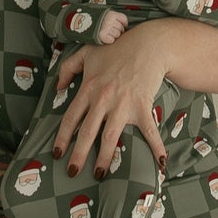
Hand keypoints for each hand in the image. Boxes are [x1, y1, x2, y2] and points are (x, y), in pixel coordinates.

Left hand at [51, 23, 169, 176]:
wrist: (148, 44)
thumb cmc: (116, 47)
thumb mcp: (86, 52)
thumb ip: (67, 68)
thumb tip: (57, 88)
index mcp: (88, 89)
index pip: (70, 118)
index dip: (62, 137)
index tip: (57, 153)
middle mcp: (102, 99)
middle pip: (87, 132)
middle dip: (78, 155)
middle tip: (72, 172)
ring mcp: (123, 104)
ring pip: (110, 136)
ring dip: (104, 157)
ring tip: (99, 173)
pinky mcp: (142, 106)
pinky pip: (149, 131)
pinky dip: (156, 147)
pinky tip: (160, 164)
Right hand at [94, 9, 130, 45]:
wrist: (83, 23)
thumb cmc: (96, 20)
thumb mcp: (106, 14)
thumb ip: (116, 17)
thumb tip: (126, 25)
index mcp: (111, 14)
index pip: (124, 20)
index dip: (122, 23)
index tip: (117, 24)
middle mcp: (109, 20)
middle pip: (121, 28)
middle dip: (117, 30)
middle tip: (109, 29)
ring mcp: (106, 28)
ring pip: (117, 35)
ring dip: (113, 35)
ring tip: (106, 32)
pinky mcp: (102, 35)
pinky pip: (111, 40)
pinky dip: (108, 40)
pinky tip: (105, 37)